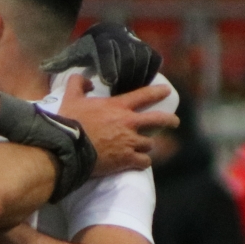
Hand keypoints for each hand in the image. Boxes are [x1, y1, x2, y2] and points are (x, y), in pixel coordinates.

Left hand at [43, 21, 163, 94]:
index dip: (109, 66)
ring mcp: (134, 43)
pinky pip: (152, 60)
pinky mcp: (146, 49)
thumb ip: (60, 62)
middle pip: (126, 57)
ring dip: (138, 77)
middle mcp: (119, 39)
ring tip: (132, 96)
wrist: (106, 35)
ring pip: (140, 60)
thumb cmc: (87, 50)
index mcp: (100, 40)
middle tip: (121, 93)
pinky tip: (146, 86)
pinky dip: (150, 72)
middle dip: (126, 75)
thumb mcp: (73, 54)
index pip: (106, 52)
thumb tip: (43, 66)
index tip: (109, 81)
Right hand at [53, 77, 177, 177]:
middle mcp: (129, 123)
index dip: (158, 92)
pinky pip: (144, 162)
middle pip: (158, 120)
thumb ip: (78, 84)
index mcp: (118, 106)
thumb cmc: (70, 122)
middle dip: (170, 121)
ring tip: (144, 148)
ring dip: (147, 145)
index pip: (144, 95)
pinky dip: (143, 162)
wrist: (69, 147)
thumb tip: (86, 81)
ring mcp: (130, 142)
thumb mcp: (71, 97)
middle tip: (175, 123)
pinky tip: (140, 162)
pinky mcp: (127, 159)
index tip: (167, 91)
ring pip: (150, 144)